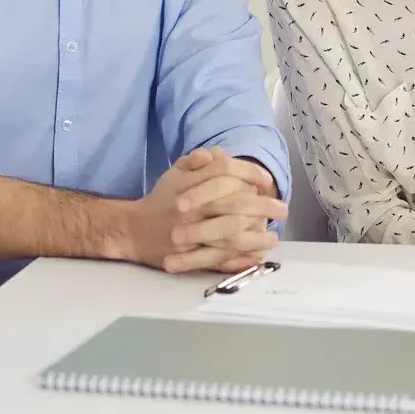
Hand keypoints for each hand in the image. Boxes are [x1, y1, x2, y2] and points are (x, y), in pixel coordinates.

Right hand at [117, 148, 286, 273]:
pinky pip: (218, 258)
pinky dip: (239, 258)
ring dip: (255, 236)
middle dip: (261, 206)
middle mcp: (189, 209)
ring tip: (273, 236)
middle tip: (281, 208)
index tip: (266, 180)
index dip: (249, 173)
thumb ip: (195, 161)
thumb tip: (215, 154)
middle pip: (232, 204)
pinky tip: (257, 256)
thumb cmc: (162, 199)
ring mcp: (189, 234)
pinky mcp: (188, 256)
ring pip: (228, 234)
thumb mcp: (174, 174)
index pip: (223, 172)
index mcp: (187, 185)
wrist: (133, 230)